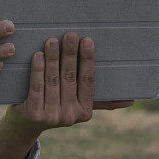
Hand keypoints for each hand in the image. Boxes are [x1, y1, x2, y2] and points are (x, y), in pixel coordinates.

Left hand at [0, 33, 132, 158]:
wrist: (26, 123)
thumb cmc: (56, 104)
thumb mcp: (79, 104)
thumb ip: (103, 100)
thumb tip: (132, 101)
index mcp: (85, 111)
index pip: (88, 81)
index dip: (88, 60)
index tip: (87, 40)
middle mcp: (70, 116)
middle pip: (70, 78)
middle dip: (70, 54)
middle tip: (70, 35)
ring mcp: (51, 116)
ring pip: (53, 80)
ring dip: (53, 58)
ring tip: (53, 40)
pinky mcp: (33, 113)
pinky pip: (36, 86)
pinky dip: (38, 69)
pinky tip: (38, 55)